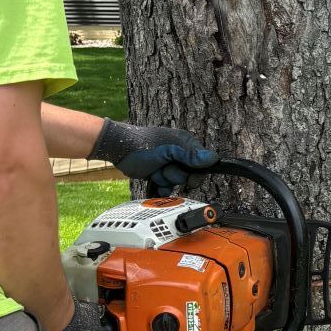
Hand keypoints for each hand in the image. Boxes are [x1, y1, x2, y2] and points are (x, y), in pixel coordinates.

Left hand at [92, 118, 216, 192]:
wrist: (117, 149)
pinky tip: (153, 181)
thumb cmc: (140, 145)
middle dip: (175, 176)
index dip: (196, 173)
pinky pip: (167, 186)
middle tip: (164, 169)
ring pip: (177, 182)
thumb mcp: (167, 152)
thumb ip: (190, 156)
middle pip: (189, 175)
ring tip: (154, 172)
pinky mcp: (160, 172)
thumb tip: (213, 158)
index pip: (203, 162)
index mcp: (185, 143)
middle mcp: (179, 152)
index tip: (189, 180)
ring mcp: (169, 163)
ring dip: (165, 180)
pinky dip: (160, 187)